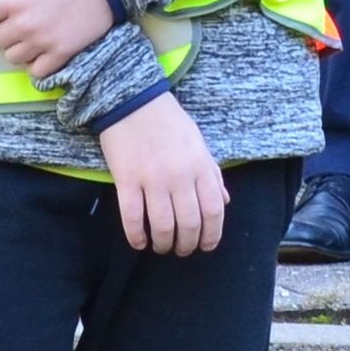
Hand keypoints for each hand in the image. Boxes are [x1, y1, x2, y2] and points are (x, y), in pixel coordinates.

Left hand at [0, 0, 110, 80]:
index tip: (2, 2)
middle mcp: (23, 25)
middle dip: (3, 26)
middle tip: (19, 15)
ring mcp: (43, 42)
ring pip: (12, 57)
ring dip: (18, 45)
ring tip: (32, 30)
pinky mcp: (62, 53)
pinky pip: (36, 71)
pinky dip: (36, 61)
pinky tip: (43, 46)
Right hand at [93, 93, 225, 254]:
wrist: (133, 100)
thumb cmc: (169, 122)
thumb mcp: (199, 143)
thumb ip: (212, 174)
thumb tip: (223, 203)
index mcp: (200, 166)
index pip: (213, 211)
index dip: (212, 235)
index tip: (206, 246)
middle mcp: (180, 176)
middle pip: (189, 224)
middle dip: (187, 245)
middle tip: (181, 249)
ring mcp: (152, 179)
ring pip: (162, 226)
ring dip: (163, 244)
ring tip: (161, 247)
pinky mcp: (126, 180)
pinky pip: (132, 218)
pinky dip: (136, 236)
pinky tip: (138, 242)